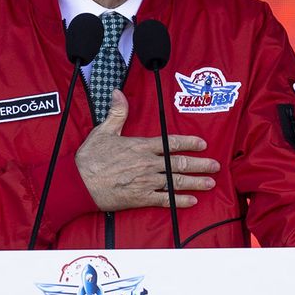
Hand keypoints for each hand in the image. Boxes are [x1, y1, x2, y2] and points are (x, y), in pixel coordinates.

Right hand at [75, 90, 218, 211]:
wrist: (79, 183)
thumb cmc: (90, 158)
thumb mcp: (103, 130)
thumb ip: (117, 113)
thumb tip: (119, 93)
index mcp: (141, 146)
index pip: (171, 142)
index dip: (190, 143)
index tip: (202, 144)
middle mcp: (148, 164)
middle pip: (180, 163)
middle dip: (200, 164)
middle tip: (215, 166)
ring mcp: (146, 182)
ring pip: (176, 182)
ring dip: (195, 182)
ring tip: (210, 183)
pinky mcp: (140, 198)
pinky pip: (165, 200)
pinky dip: (179, 201)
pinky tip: (191, 201)